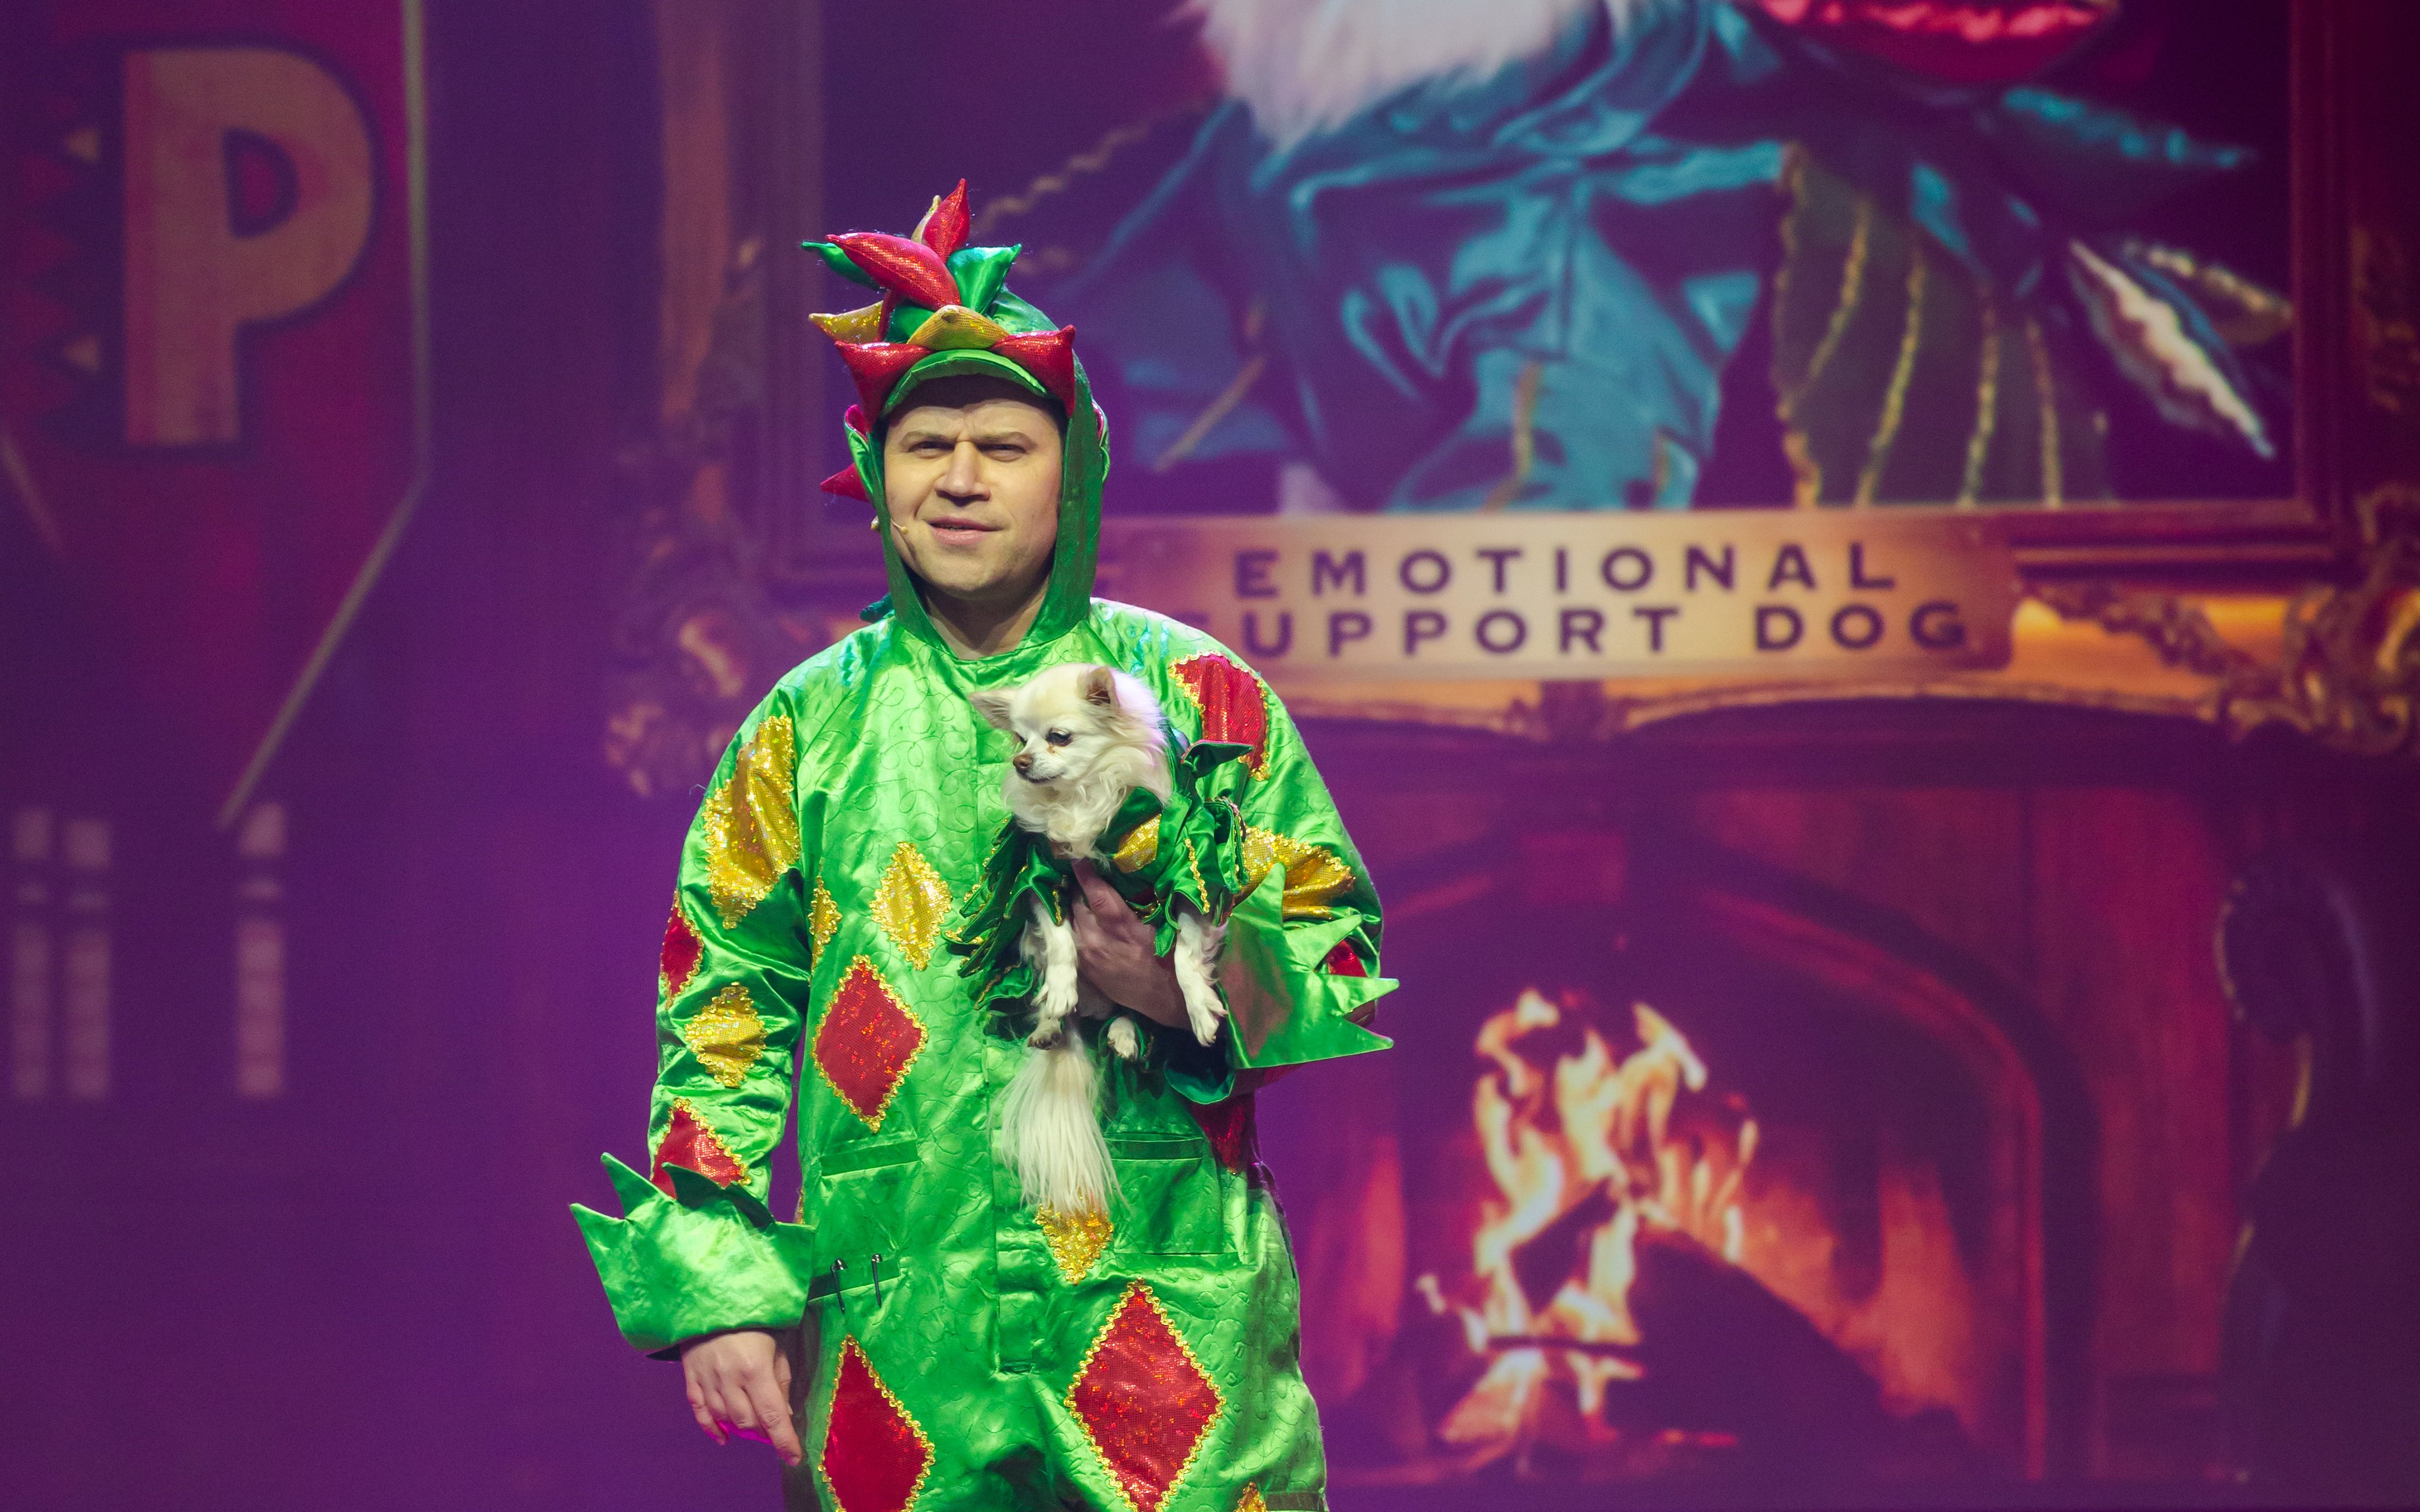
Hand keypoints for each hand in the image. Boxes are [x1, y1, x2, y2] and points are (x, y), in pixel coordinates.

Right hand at [679, 1328, 802, 1466]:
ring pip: (724, 1419)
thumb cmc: (753, 1320)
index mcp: (755, 1368)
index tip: (794, 1458)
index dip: (784, 1441)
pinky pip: (700, 1413)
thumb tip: (786, 1414)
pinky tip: (724, 1438)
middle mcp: (729, 1378)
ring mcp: (706, 1380)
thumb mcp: (777, 1343)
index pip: (772, 1415)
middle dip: (764, 1433)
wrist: (711, 1299)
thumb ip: (781, 1380)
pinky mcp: (690, 1379)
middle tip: (773, 1431)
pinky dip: (712, 1429)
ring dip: (742, 1429)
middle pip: (747, 1422)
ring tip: (754, 1428)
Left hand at [1069, 861, 1185, 1028]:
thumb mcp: (1162, 925)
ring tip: (1078, 894)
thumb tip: (1135, 872)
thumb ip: (1144, 900)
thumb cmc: (1169, 958)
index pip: (1095, 891)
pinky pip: (1071, 939)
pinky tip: (1081, 920)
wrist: (1164, 998)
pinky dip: (1075, 927)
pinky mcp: (1083, 968)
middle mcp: (1096, 938)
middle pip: (1075, 902)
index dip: (1084, 871)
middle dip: (1077, 886)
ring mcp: (1086, 955)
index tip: (1077, 855)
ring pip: (1070, 920)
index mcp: (1120, 925)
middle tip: (1081, 873)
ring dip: (1074, 906)